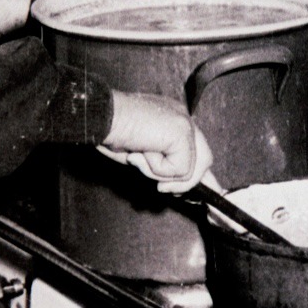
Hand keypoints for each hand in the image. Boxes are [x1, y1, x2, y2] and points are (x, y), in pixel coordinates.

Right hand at [98, 90, 212, 192]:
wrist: (100, 116)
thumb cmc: (109, 131)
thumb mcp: (140, 153)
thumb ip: (160, 164)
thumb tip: (173, 186)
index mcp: (172, 119)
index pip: (198, 150)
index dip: (200, 174)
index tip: (208, 190)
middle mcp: (182, 118)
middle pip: (205, 160)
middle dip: (189, 183)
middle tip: (165, 188)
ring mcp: (185, 124)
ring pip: (192, 168)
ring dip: (163, 174)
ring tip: (141, 160)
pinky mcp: (182, 133)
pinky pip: (179, 170)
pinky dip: (156, 169)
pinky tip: (140, 152)